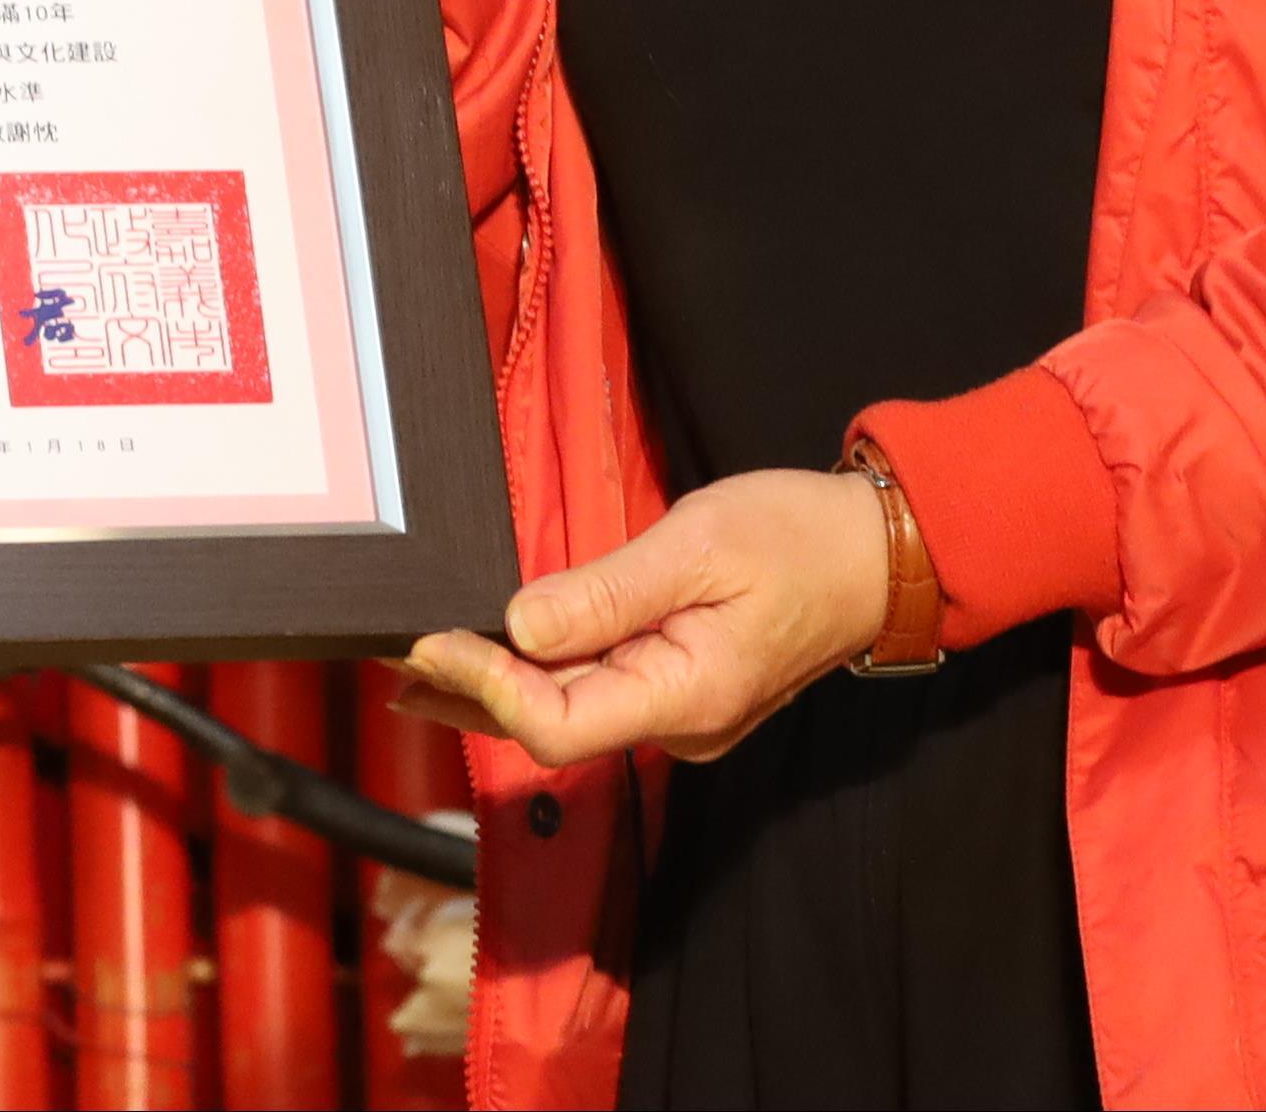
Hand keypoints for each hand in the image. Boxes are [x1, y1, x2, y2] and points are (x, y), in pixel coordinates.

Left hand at [399, 468, 895, 770]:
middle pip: (550, 726)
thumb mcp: (697, 546)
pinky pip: (591, 692)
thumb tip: (518, 623)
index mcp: (687, 696)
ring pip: (565, 713)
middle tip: (390, 647)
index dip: (487, 685)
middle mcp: (678, 724)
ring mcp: (677, 712)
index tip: (429, 638)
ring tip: (411, 658)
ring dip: (489, 686)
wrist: (876, 555)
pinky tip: (483, 656)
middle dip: (468, 687)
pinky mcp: (675, 689)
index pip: (559, 724)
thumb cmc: (797, 539)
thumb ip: (605, 593)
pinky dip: (533, 674)